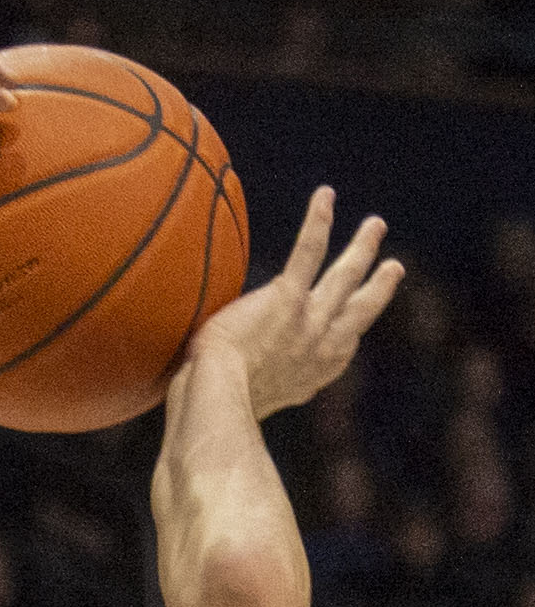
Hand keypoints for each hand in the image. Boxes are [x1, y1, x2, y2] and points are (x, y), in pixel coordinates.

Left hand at [190, 188, 404, 419]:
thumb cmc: (214, 410)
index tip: (358, 327)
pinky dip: (318, 222)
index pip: (340, 351)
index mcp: (310, 376)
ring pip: (344, 275)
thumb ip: (246, 390)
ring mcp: (308, 321)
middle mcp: (320, 348)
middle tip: (393, 268)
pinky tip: (325, 196)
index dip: (351, 335)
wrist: (215, 402)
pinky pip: (308, 251)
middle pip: (359, 310)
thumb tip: (216, 395)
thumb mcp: (242, 405)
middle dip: (378, 287)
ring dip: (361, 247)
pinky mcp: (287, 299)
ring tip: (375, 224)